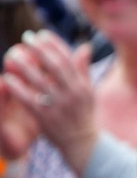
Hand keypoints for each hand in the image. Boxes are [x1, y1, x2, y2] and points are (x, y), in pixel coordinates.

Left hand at [3, 30, 96, 175]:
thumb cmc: (83, 115)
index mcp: (82, 85)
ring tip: (12, 54)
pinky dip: (18, 88)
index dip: (55, 45)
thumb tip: (85, 46)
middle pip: (55, 66)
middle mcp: (72, 93)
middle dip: (40, 49)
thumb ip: (84, 69)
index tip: (42, 34)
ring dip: (25, 66)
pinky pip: (29, 100)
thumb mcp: (88, 91)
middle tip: (26, 37)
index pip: (68, 59)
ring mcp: (59, 106)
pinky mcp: (46, 118)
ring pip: (40, 81)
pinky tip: (7, 78)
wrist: (81, 143)